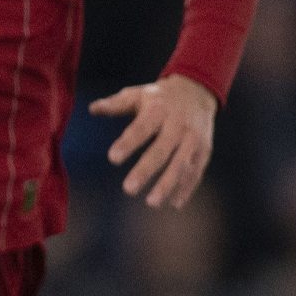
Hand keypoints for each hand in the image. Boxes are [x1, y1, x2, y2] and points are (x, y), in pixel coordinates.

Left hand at [89, 73, 216, 209]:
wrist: (196, 91)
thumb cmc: (158, 98)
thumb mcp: (137, 94)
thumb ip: (115, 104)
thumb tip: (92, 109)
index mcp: (159, 109)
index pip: (141, 128)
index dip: (128, 143)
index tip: (113, 158)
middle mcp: (178, 124)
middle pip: (162, 149)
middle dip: (146, 170)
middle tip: (128, 189)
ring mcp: (194, 138)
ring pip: (181, 164)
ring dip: (167, 184)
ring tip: (151, 203)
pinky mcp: (204, 150)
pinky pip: (196, 171)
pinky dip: (187, 188)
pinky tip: (174, 204)